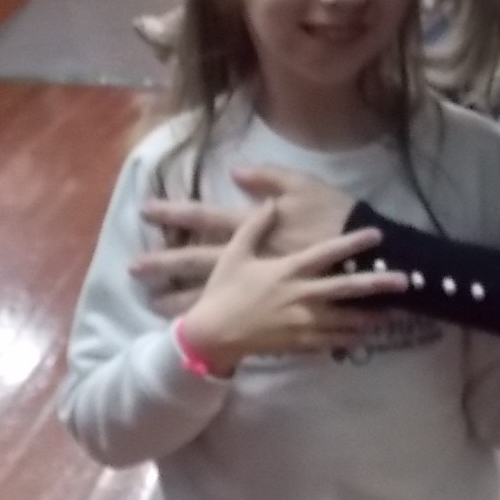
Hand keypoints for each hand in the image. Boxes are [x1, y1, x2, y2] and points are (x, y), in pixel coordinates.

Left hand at [138, 166, 356, 308]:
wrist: (367, 256)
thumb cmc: (334, 215)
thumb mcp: (303, 186)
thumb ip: (268, 178)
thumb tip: (235, 170)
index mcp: (253, 225)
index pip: (205, 217)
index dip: (175, 213)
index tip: (145, 209)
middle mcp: (249, 257)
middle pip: (198, 260)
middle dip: (164, 264)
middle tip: (132, 269)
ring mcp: (259, 285)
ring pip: (213, 294)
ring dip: (182, 300)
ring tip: (152, 307)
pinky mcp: (270, 302)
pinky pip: (236, 316)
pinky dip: (216, 321)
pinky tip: (199, 329)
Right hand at [176, 201, 404, 372]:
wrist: (212, 335)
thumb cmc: (224, 291)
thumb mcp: (235, 254)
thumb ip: (254, 227)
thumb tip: (270, 202)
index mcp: (287, 271)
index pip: (327, 253)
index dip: (352, 243)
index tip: (376, 235)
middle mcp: (301, 296)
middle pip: (347, 288)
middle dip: (377, 283)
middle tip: (405, 280)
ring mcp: (302, 322)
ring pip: (345, 319)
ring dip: (371, 315)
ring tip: (394, 311)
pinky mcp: (300, 343)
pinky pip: (332, 341)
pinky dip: (350, 338)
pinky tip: (365, 335)